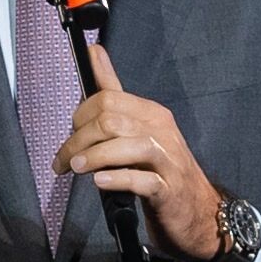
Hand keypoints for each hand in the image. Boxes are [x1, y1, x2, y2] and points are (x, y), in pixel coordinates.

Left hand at [57, 42, 224, 259]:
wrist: (195, 209)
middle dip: (79, 139)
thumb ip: (114, 93)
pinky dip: (118, 179)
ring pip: (127, 146)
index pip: (107, 98)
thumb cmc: (159, 168)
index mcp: (151, 113)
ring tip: (76, 168)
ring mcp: (167, 161)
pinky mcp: (168, 190)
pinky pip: (142, 180)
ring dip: (94, 157)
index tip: (70, 136)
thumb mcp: (137, 128)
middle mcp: (161, 131)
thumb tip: (94, 52)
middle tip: (65, 160)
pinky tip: (100, 182)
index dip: (79, 116)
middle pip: (111, 121)